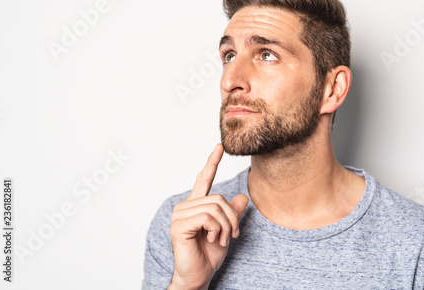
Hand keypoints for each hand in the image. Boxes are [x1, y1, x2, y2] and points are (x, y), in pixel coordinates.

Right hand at [169, 143, 248, 289]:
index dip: (212, 162)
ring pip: (215, 208)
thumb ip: (232, 213)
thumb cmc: (209, 255)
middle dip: (231, 219)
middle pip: (219, 198)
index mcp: (196, 205)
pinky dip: (216, 230)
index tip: (219, 146)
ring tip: (220, 240)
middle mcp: (185, 207)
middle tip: (231, 236)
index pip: (204, 179)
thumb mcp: (227, 231)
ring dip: (225, 227)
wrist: (198, 276)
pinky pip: (208, 218)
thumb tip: (243, 197)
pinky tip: (210, 239)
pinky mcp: (179, 225)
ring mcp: (180, 215)